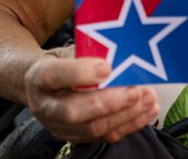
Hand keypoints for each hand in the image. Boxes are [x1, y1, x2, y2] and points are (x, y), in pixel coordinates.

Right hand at [24, 49, 159, 142]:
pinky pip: (106, 136)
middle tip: (135, 91)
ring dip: (125, 114)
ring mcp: (61, 127)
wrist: (46, 87)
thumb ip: (87, 52)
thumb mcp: (68, 51)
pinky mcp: (79, 137)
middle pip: (73, 111)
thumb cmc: (63, 63)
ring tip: (148, 98)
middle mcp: (46, 107)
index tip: (106, 67)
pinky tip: (148, 110)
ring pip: (93, 128)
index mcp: (39, 77)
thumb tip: (120, 52)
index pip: (53, 76)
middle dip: (108, 102)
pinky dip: (130, 123)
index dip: (80, 73)